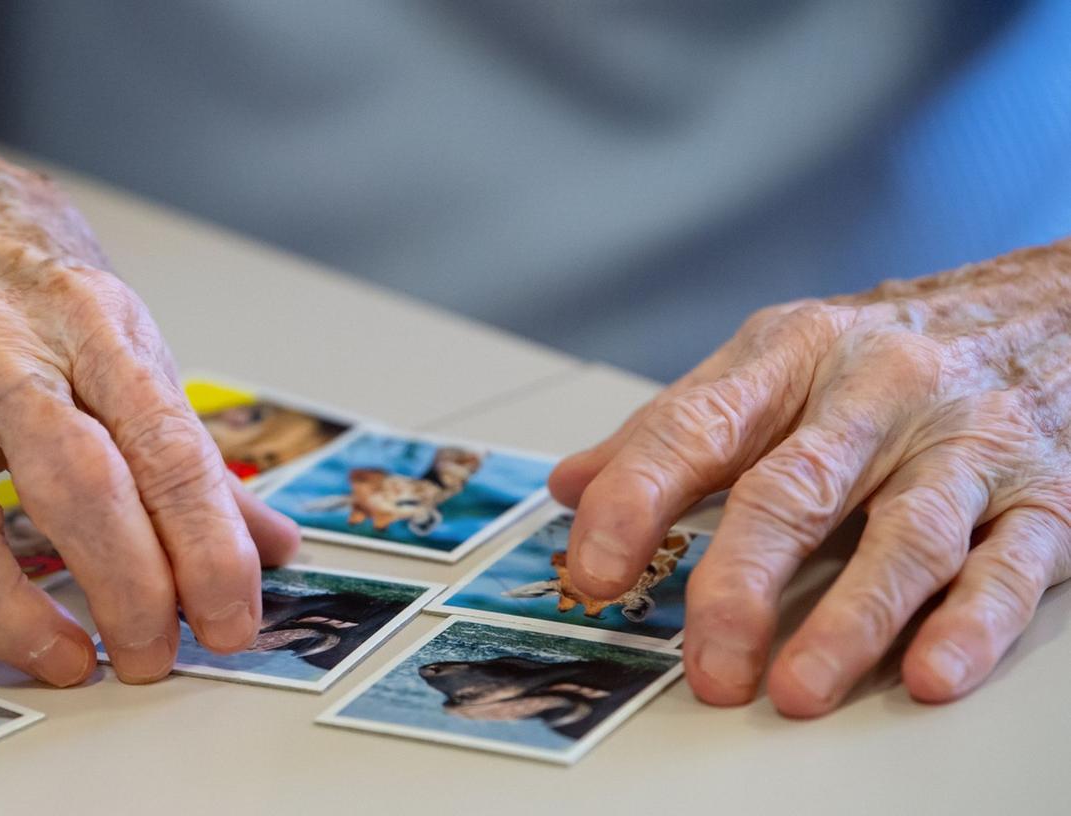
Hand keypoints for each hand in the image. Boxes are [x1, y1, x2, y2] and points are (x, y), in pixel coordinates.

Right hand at [0, 149, 298, 685]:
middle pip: (70, 483)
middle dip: (127, 587)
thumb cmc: (11, 264)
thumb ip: (185, 441)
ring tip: (70, 662)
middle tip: (156, 656)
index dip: (208, 546)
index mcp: (86, 320)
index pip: (165, 445)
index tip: (232, 619)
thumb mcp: (116, 325)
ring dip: (12, 613)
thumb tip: (268, 544)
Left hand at [549, 242, 1070, 715]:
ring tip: (797, 687)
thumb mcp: (769, 363)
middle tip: (706, 660)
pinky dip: (969, 624)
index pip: (696, 427)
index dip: (636, 499)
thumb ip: (671, 429)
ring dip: (850, 620)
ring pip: (905, 536)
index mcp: (791, 356)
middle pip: (796, 490)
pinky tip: (928, 672)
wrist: (1045, 308)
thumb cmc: (882, 352)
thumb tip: (570, 487)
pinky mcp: (1044, 497)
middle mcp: (877, 393)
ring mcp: (965, 445)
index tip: (592, 568)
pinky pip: (1008, 565)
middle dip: (741, 581)